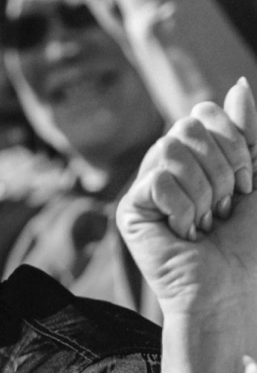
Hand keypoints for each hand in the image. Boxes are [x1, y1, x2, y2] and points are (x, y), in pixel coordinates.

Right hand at [116, 78, 256, 315]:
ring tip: (202, 223)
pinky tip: (182, 233)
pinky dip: (183, 208)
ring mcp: (143, 187)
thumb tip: (238, 85)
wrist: (229, 288)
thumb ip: (248, 133)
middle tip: (221, 209)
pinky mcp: (128, 210)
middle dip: (220, 168)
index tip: (244, 188)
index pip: (205, 113)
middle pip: (188, 125)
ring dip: (204, 192)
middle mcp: (163, 166)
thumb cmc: (247, 242)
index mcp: (193, 155)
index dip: (234, 146)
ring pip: (172, 150)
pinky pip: (158, 180)